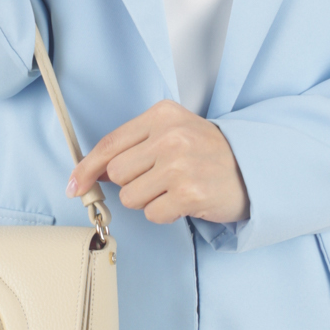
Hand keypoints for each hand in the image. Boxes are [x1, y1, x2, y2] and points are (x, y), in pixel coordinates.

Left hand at [67, 100, 250, 226]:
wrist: (254, 168)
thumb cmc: (210, 153)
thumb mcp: (173, 133)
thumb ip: (134, 146)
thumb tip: (94, 171)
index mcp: (162, 115)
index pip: (110, 144)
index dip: (86, 168)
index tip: (75, 184)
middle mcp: (170, 137)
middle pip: (117, 173)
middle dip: (131, 184)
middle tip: (157, 181)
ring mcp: (180, 165)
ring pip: (131, 197)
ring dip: (148, 200)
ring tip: (173, 189)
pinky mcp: (189, 193)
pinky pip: (153, 214)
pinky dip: (165, 214)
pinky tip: (184, 201)